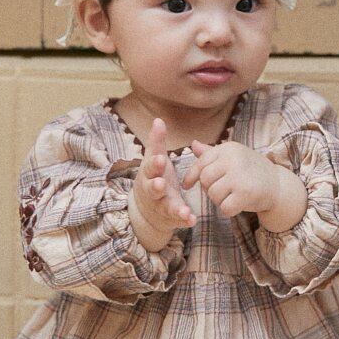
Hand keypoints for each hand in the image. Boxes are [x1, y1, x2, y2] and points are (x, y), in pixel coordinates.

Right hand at [129, 117, 194, 245]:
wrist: (146, 208)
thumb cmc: (154, 176)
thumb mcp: (154, 159)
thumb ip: (157, 142)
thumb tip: (158, 119)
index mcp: (150, 174)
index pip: (150, 167)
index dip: (154, 164)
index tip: (161, 158)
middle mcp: (153, 190)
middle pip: (152, 189)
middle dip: (156, 186)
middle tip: (161, 183)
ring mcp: (161, 205)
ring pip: (165, 206)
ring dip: (174, 208)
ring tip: (183, 210)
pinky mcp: (171, 216)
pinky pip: (178, 219)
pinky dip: (184, 219)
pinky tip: (192, 219)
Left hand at [183, 139, 303, 227]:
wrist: (279, 184)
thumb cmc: (251, 170)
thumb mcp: (233, 157)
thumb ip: (212, 154)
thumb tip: (193, 144)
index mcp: (228, 148)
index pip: (201, 162)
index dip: (191, 176)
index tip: (187, 186)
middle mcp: (233, 159)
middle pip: (205, 180)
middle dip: (210, 189)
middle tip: (223, 191)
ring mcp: (239, 176)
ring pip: (213, 195)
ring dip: (220, 201)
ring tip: (232, 196)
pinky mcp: (245, 194)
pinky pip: (224, 208)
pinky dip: (228, 211)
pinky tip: (237, 205)